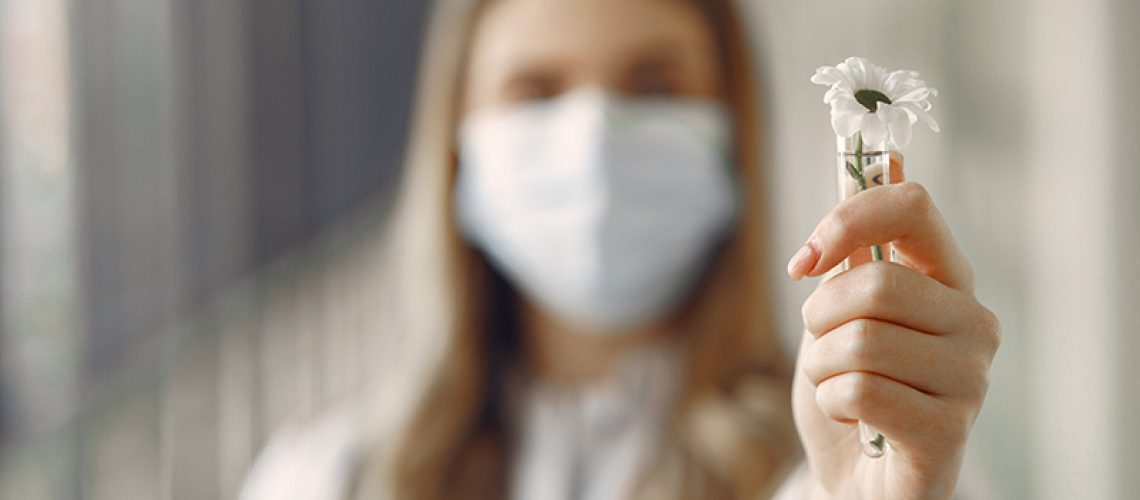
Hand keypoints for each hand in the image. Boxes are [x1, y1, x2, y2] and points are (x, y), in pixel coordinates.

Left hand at [786, 156, 1000, 498]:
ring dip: (821, 366)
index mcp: (947, 278)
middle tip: (822, 347)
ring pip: (860, 340)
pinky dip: (832, 403)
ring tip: (838, 386)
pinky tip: (852, 418)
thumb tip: (886, 157)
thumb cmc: (852, 388)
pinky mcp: (950, 430)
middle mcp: (973, 320)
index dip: (845, 218)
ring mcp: (970, 378)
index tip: (802, 260)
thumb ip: (859, 245)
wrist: (859, 476)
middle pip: (873, 281)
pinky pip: (861, 391)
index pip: (912, 205)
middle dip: (819, 316)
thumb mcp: (841, 310)